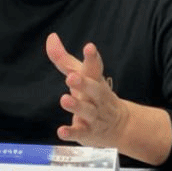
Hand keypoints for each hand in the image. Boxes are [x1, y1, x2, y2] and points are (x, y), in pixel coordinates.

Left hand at [45, 32, 128, 148]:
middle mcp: (97, 97)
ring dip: (76, 106)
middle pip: (94, 90)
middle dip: (84, 83)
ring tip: (64, 100)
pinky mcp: (88, 133)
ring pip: (87, 111)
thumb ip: (64, 58)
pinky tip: (61, 131)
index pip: (95, 67)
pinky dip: (71, 133)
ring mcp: (94, 116)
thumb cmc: (95, 94)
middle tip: (71, 78)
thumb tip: (51, 37)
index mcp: (96, 80)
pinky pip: (80, 133)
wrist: (120, 126)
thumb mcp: (83, 75)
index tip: (89, 47)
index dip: (92, 57)